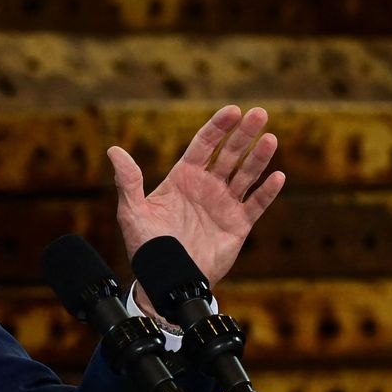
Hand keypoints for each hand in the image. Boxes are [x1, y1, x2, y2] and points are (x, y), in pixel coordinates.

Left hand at [108, 105, 284, 292]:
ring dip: (259, 157)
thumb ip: (128, 181)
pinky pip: (256, 205)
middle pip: (230, 153)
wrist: (166, 280)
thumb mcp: (133, 212)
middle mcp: (207, 186)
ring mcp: (224, 204)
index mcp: (184, 177)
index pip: (204, 144)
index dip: (218, 126)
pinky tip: (278, 177)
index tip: (233, 110)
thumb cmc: (148, 247)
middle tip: (259, 114)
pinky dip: (267, 192)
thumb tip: (113, 150)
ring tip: (270, 139)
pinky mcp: (238, 225)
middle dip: (244, 134)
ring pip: (246, 175)